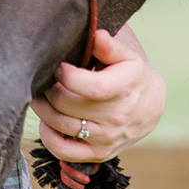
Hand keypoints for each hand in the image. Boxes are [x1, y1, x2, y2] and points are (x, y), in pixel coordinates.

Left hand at [28, 25, 165, 163]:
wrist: (150, 105)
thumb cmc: (132, 74)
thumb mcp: (128, 54)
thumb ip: (110, 45)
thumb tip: (95, 35)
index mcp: (124, 88)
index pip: (93, 87)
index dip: (68, 76)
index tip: (57, 65)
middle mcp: (116, 117)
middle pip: (68, 105)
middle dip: (47, 88)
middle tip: (39, 77)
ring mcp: (107, 138)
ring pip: (62, 126)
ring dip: (42, 109)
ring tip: (38, 93)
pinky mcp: (98, 154)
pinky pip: (65, 152)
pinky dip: (48, 138)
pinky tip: (46, 121)